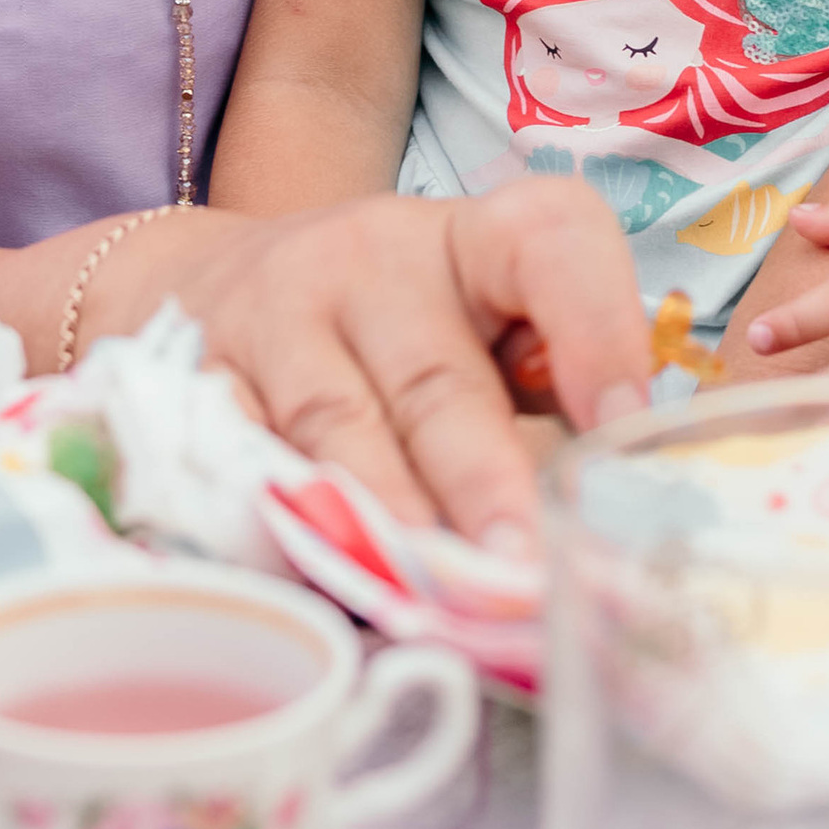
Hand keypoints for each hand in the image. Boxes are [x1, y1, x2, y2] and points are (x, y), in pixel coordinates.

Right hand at [162, 178, 652, 549]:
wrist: (209, 284)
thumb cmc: (385, 322)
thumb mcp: (468, 318)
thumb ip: (538, 383)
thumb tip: (625, 492)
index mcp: (470, 237)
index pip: (550, 238)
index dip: (596, 327)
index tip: (625, 425)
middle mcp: (375, 255)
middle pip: (440, 374)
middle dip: (485, 477)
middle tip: (524, 566)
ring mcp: (280, 309)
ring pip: (340, 424)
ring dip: (390, 518)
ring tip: (433, 591)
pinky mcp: (203, 370)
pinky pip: (251, 459)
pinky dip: (290, 524)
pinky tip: (325, 571)